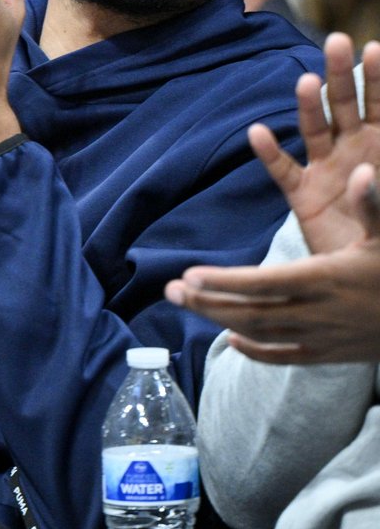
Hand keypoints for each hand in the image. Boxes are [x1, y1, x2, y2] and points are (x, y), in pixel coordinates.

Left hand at [165, 162, 379, 363]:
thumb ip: (371, 205)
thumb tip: (361, 171)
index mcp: (327, 279)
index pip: (263, 283)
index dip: (225, 281)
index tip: (190, 274)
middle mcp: (320, 313)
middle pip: (252, 312)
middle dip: (207, 301)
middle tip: (169, 289)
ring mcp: (324, 338)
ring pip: (262, 333)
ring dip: (219, 319)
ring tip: (186, 304)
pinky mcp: (331, 355)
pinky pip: (285, 356)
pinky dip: (255, 349)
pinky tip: (231, 337)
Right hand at [248, 33, 379, 254]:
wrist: (369, 274)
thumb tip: (369, 170)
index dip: (378, 78)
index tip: (375, 48)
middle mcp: (351, 148)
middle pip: (345, 104)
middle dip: (342, 74)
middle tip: (337, 41)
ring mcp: (325, 169)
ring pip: (314, 130)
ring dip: (309, 106)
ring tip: (307, 83)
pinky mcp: (302, 195)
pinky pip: (284, 171)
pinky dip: (270, 152)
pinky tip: (258, 131)